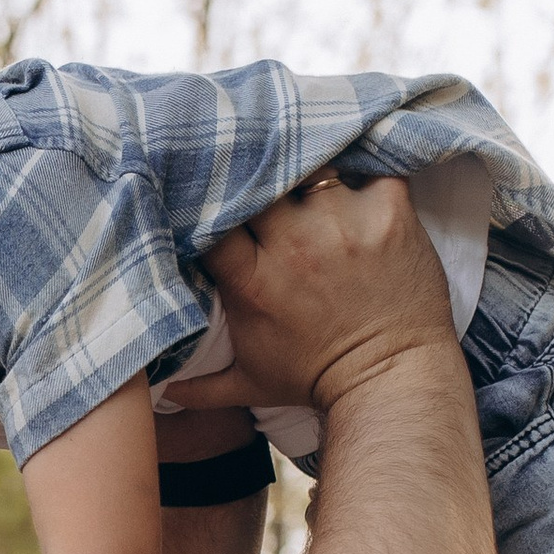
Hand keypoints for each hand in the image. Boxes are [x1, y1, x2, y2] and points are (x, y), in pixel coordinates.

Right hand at [183, 176, 454, 424]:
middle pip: (258, 180)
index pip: (210, 216)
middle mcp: (293, 244)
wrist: (391, 381)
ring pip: (311, 164)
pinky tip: (356, 172)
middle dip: (255, 177)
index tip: (207, 195)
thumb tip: (162, 391)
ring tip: (308, 173)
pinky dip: (366, 163)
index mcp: (251, 280)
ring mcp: (343, 223)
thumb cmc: (317, 380)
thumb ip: (201, 386)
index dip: (205, 199)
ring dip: (308, 167)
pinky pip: (373, 161)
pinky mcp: (388, 212)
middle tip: (259, 177)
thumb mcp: (250, 385)